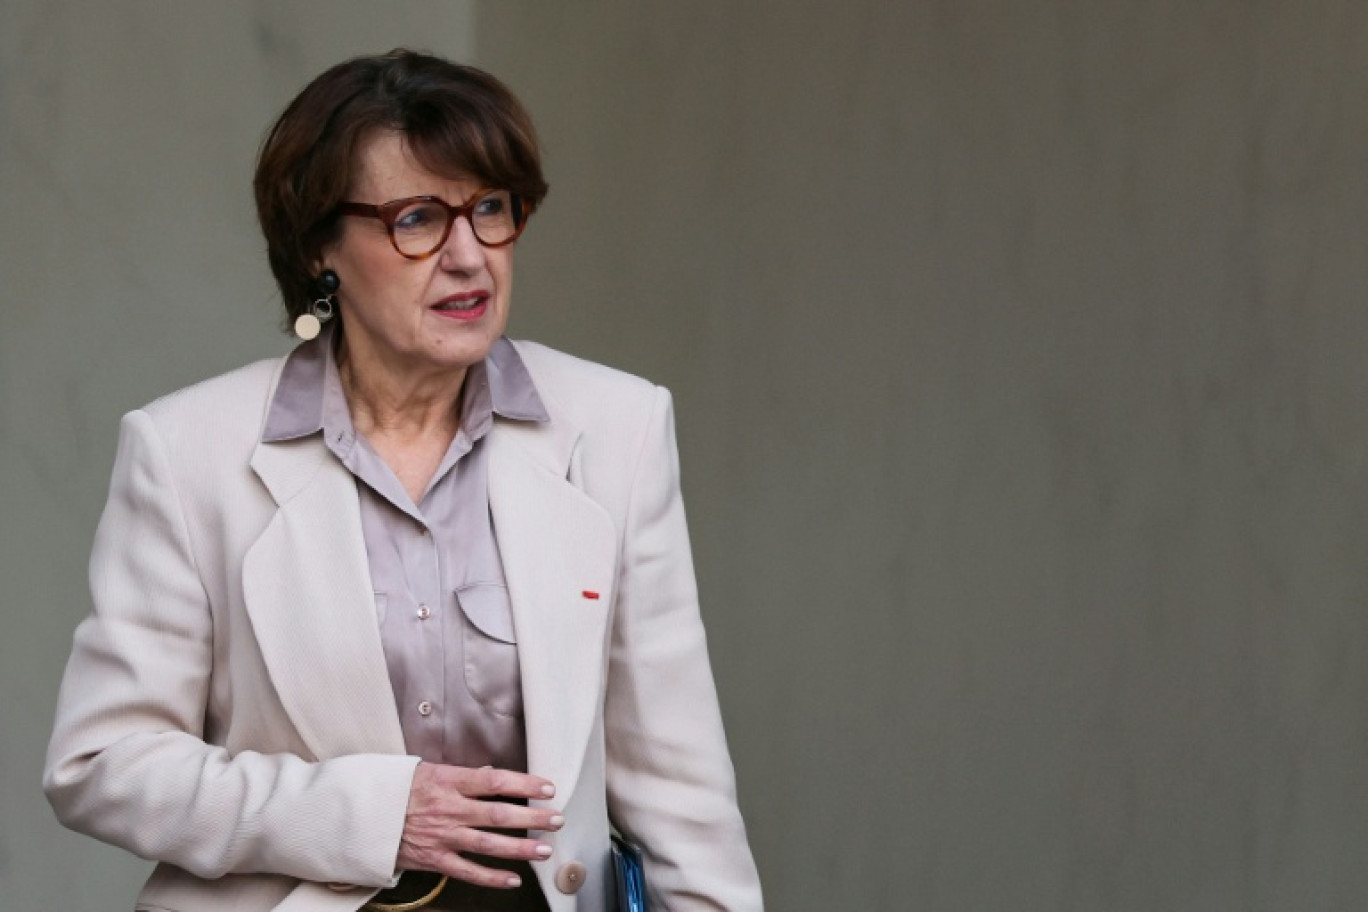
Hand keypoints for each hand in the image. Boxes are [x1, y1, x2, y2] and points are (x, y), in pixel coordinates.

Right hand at [396, 762, 563, 888]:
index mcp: (448, 781)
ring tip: (544, 850)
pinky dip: (492, 878)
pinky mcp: (433, 859)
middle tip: (556, 819)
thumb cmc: (394, 788)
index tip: (547, 787)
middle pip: (499, 814)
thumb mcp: (425, 770)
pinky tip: (513, 880)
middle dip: (532, 817)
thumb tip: (489, 774)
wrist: (359, 814)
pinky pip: (467, 871)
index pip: (495, 781)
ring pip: (488, 845)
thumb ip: (460, 775)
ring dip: (520, 848)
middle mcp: (449, 809)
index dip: (525, 784)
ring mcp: (442, 836)